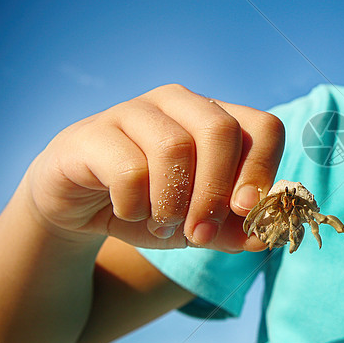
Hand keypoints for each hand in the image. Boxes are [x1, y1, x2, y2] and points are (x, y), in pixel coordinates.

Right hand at [26, 84, 283, 251]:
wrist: (78, 207)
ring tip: (163, 225)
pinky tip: (128, 212)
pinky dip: (135, 205)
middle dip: (216, 192)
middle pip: (221, 131)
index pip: (263, 127)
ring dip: (173, 203)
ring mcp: (134, 111)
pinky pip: (128, 169)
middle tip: (200, 233)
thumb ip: (234, 231)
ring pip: (174, 148)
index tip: (247, 210)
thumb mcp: (199, 226)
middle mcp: (179, 104)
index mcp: (215, 118)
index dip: (263, 169)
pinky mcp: (93, 134)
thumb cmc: (150, 207)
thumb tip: (265, 238)